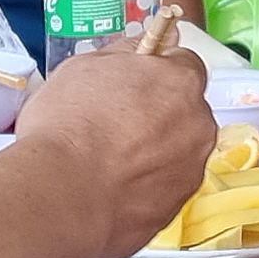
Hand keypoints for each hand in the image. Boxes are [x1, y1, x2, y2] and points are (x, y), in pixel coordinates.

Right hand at [11, 47, 217, 255]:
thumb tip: (142, 48)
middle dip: (158, 114)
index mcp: (181, 82)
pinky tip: (110, 188)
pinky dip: (144, 187)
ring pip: (177, 153)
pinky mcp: (174, 210)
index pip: (183, 64)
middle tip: (113, 123)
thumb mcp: (84, 67)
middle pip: (185, 111)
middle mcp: (197, 126)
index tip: (133, 82)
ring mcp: (190, 172)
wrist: (60, 196)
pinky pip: (163, 189)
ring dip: (153, 153)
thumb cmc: (68, 126)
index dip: (155, 72)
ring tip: (108, 161)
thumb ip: (124, 54)